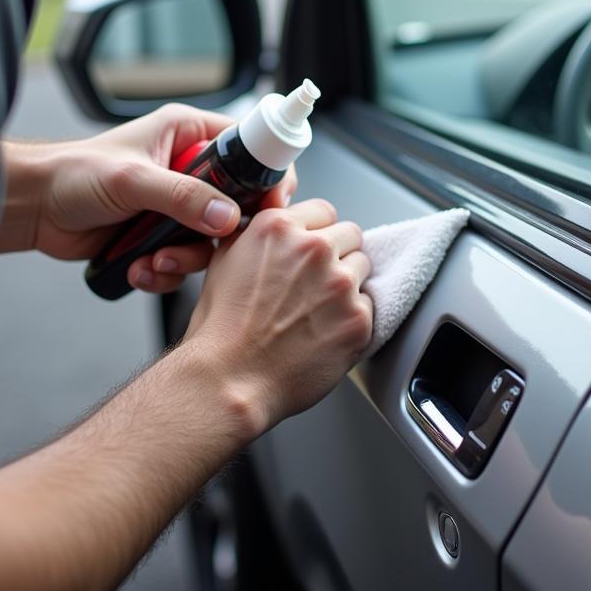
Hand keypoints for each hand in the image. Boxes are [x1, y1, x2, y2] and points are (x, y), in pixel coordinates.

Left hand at [27, 104, 297, 292]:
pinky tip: (140, 269)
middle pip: (238, 201)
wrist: (33, 209)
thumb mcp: (132, 179)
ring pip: (211, 238)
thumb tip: (227, 217)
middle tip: (213, 246)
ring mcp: (177, 204)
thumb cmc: (73, 174)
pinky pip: (184, 259)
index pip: (248, 148)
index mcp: (188, 134)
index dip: (266, 176)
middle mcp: (189, 168)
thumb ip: (182, 197)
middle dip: (223, 232)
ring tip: (155, 261)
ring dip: (187, 258)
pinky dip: (166, 271)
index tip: (272, 208)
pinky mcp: (162, 235)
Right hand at [181, 198, 372, 434]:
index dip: (317, 232)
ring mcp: (340, 283)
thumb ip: (254, 230)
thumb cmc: (221, 329)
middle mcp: (314, 249)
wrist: (230, 379)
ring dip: (347, 284)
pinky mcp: (358, 319)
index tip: (310, 251)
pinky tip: (324, 332)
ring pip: (363, 267)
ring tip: (318, 310)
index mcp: (279, 228)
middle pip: (350, 234)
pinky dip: (352, 318)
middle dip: (337, 254)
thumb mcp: (224, 259)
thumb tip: (275, 214)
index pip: (324, 211)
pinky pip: (369, 306)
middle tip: (315, 283)